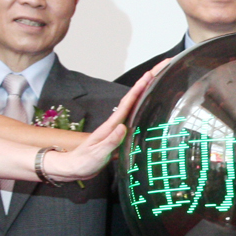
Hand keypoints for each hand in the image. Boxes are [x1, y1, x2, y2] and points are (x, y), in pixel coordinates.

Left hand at [39, 67, 156, 181]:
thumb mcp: (98, 154)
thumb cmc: (84, 162)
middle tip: (162, 67)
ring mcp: (118, 129)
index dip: (139, 88)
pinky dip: (143, 108)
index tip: (150, 74)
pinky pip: (134, 118)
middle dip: (147, 82)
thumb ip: (111, 141)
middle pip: (134, 98)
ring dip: (146, 91)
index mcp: (111, 126)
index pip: (128, 102)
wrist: (74, 168)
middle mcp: (116, 124)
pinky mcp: (120, 136)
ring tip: (159, 79)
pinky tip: (150, 106)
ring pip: (135, 106)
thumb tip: (123, 127)